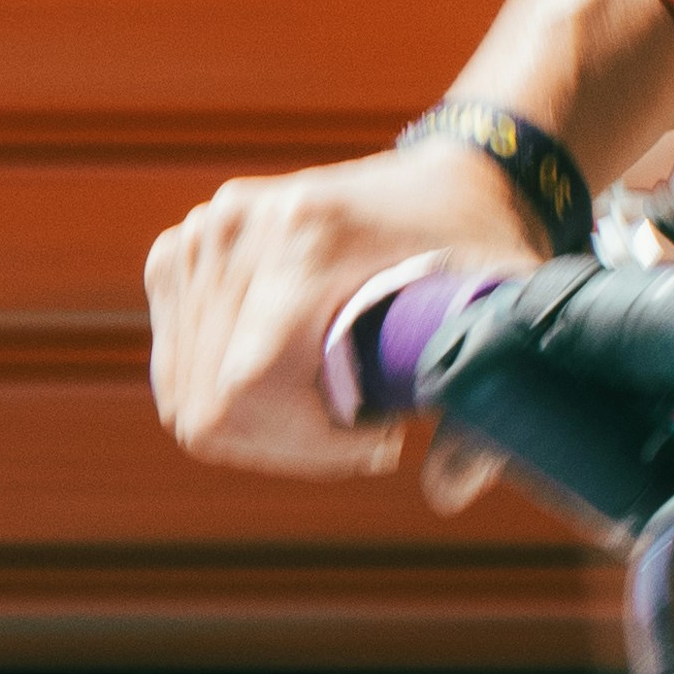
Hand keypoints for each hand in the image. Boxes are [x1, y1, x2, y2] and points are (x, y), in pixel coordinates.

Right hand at [146, 136, 559, 488]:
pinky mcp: (182, 247)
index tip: (379, 437)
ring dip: (254, 421)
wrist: (446, 178)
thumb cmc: (477, 248)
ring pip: (182, 392)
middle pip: (205, 403)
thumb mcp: (498, 317)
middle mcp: (237, 227)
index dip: (302, 444)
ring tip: (330, 401)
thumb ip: (479, 410)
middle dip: (284, 444)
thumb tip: (445, 495)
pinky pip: (176, 362)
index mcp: (306, 237)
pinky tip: (287, 377)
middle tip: (359, 431)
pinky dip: (221, 390)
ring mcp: (202, 232)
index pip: (244, 386)